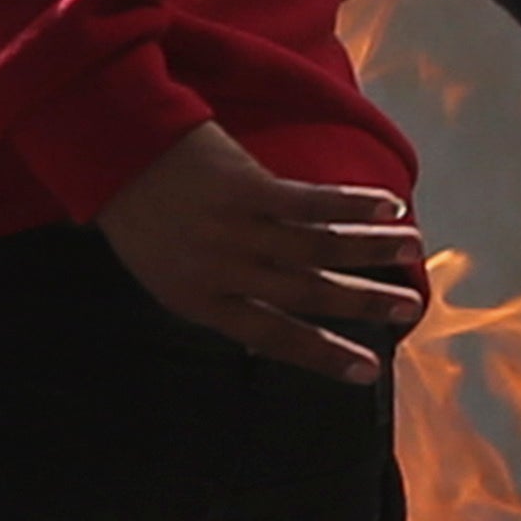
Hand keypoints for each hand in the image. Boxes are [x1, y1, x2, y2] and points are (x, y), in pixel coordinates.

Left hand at [98, 122, 427, 384]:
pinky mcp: (244, 187)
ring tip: (412, 248)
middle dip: (363, 302)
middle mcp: (220, 272)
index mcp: (198, 301)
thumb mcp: (164, 270)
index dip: (324, 355)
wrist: (109, 148)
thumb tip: (264, 323)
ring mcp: (232, 230)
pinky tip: (386, 207)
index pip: (273, 338)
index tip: (368, 372)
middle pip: (306, 294)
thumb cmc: (137, 210)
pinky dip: (352, 205)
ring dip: (370, 249)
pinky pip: (310, 203)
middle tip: (409, 307)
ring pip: (316, 248)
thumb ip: (214, 294)